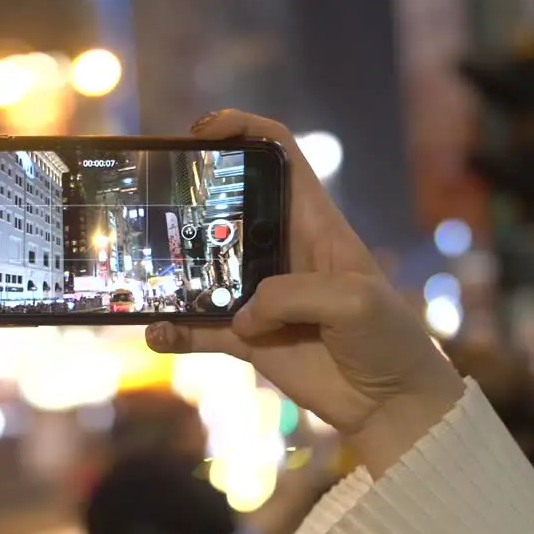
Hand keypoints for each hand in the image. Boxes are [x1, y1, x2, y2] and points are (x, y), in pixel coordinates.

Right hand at [145, 111, 463, 473]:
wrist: (392, 402)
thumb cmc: (388, 338)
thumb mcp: (353, 301)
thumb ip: (291, 294)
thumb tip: (239, 315)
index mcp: (314, 221)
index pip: (278, 153)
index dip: (243, 130)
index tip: (203, 132)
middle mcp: (280, 249)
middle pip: (226, 206)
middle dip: (187, 196)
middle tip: (151, 199)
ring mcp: (259, 294)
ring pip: (201, 271)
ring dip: (170, 271)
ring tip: (140, 272)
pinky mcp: (247, 338)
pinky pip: (199, 329)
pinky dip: (174, 332)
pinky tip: (155, 333)